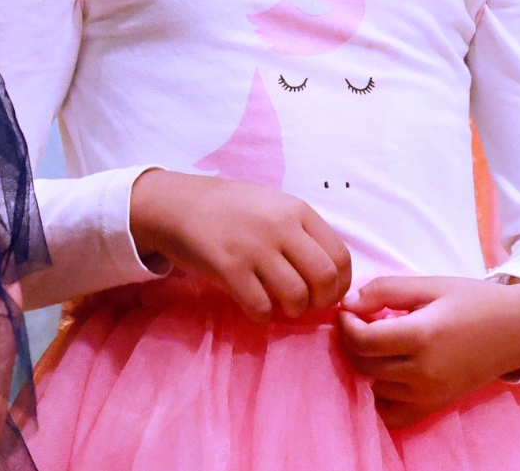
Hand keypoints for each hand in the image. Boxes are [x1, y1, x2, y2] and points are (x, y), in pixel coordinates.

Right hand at [129, 169, 351, 320]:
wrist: (178, 204)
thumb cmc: (229, 210)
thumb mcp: (273, 207)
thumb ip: (302, 235)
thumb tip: (331, 280)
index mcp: (297, 210)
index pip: (341, 258)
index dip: (339, 286)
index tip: (324, 294)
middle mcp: (280, 226)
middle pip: (325, 280)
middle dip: (319, 302)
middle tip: (302, 304)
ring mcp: (254, 246)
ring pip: (297, 297)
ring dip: (291, 311)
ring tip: (277, 303)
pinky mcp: (229, 267)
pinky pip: (262, 307)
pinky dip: (262, 314)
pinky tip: (252, 303)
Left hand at [337, 274, 519, 429]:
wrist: (513, 331)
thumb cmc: (470, 301)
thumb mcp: (427, 284)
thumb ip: (384, 290)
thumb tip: (348, 303)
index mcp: (423, 336)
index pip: (364, 341)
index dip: (346, 324)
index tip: (348, 310)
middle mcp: (425, 372)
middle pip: (365, 364)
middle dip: (351, 341)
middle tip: (358, 321)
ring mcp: (430, 395)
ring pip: (375, 387)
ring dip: (364, 365)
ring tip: (374, 341)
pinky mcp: (436, 407)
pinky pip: (393, 416)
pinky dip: (379, 398)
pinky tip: (383, 373)